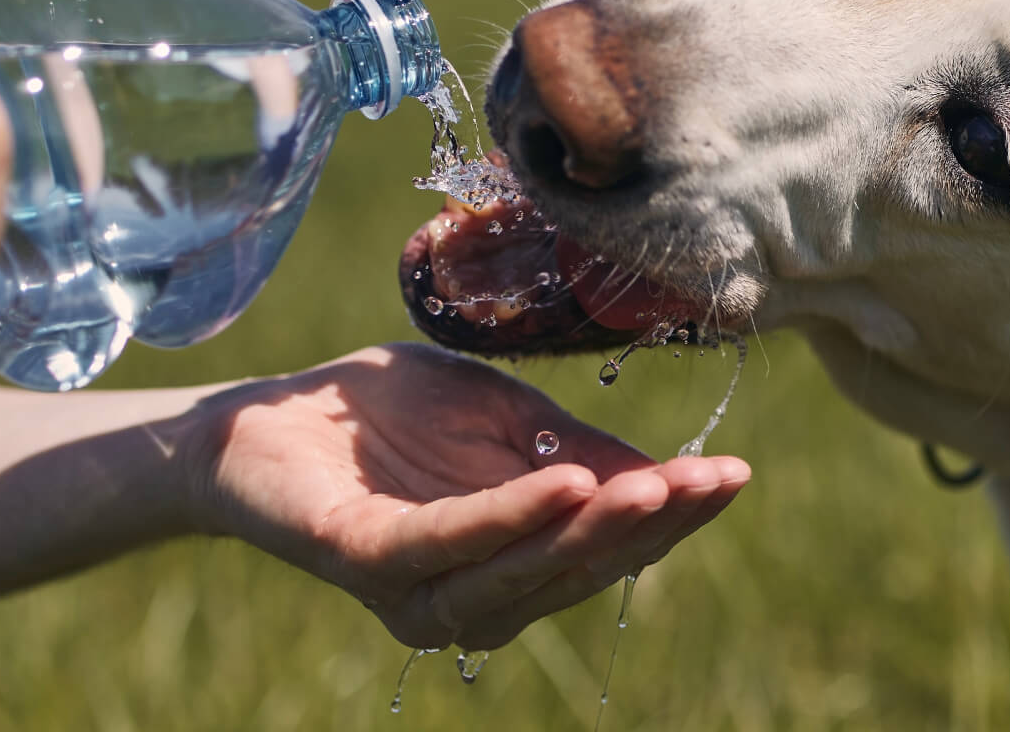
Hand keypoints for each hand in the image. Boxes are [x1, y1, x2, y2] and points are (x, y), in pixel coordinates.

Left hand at [184, 343, 748, 650]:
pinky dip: (511, 516)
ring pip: (522, 571)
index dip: (673, 516)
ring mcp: (416, 586)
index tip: (736, 473)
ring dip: (592, 530)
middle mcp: (470, 596)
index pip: (606, 549)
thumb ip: (574, 452)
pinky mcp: (366, 557)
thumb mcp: (505, 422)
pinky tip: (565, 483)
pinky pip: (448, 544)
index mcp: (511, 564)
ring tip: (655, 484)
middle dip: (651, 525)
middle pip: (576, 570)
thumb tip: (663, 477)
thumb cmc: (392, 420)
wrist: (273, 412)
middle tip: (711, 478)